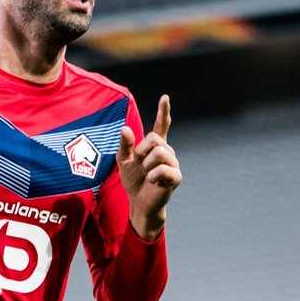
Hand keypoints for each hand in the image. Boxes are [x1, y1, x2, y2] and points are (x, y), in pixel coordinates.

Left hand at [117, 94, 181, 239]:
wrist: (139, 202)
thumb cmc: (133, 181)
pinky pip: (163, 169)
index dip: (163, 111)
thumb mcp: (123, 161)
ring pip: (159, 153)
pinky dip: (153, 176)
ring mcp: (173, 163)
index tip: (165, 97)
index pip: (161, 125)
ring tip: (147, 175)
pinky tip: (153, 182)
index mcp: (155, 146)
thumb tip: (125, 129)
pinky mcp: (176, 176)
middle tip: (140, 166)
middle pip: (154, 139)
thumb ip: (124, 145)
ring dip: (147, 165)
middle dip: (141, 152)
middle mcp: (167, 151)